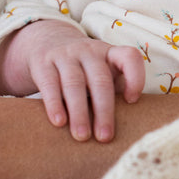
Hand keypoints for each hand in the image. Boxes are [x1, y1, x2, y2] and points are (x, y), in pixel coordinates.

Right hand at [0, 21, 145, 141]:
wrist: (48, 41)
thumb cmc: (85, 68)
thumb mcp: (103, 71)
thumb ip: (115, 89)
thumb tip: (129, 125)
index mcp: (110, 54)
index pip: (129, 57)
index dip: (135, 78)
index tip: (132, 101)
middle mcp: (89, 51)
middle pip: (100, 80)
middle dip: (104, 110)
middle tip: (104, 137)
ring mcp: (65, 55)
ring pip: (74, 84)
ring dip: (79, 113)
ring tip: (82, 136)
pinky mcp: (43, 63)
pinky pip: (50, 84)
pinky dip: (54, 104)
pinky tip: (59, 122)